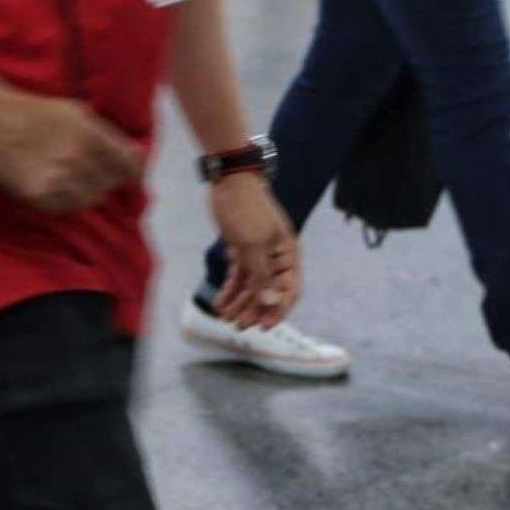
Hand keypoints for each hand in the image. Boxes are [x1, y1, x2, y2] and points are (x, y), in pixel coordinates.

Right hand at [0, 91, 142, 212]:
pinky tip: (57, 186)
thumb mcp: (76, 112)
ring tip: (73, 180)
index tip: (130, 176)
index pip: (127, 166)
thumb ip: (109, 135)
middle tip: (91, 172)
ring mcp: (57, 178)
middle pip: (109, 184)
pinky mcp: (38, 194)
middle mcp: (76, 157)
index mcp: (89, 134)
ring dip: (87, 191)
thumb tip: (139, 155)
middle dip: (105, 179)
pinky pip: (66, 208)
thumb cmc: (35, 112)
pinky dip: (67, 201)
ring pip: (91, 199)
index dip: (133, 173)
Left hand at [207, 172, 300, 329]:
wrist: (228, 181)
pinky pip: (238, 276)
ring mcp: (258, 255)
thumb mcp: (253, 243)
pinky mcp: (241, 250)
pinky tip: (220, 302)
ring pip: (251, 286)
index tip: (264, 327)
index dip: (277, 310)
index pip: (289, 291)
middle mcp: (275, 258)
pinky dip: (230, 290)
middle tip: (238, 327)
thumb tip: (270, 302)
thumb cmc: (246, 209)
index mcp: (287, 255)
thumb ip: (261, 274)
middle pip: (268, 292)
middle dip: (254, 310)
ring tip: (226, 318)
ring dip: (240, 303)